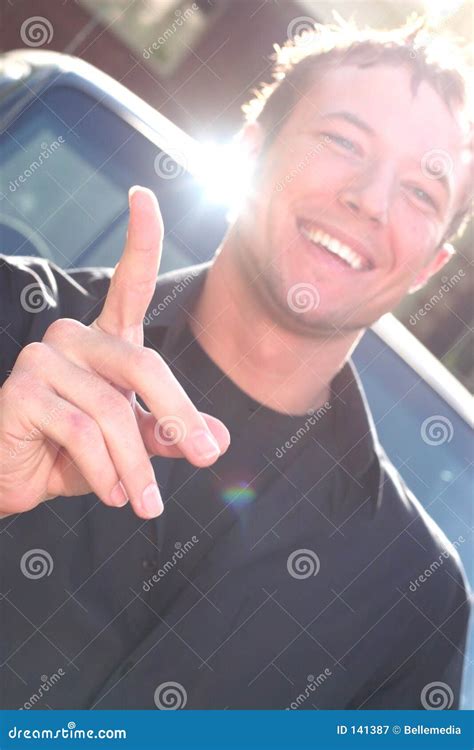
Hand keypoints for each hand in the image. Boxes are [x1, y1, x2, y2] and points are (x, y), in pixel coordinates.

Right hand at [0, 187, 228, 519]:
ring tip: (145, 502)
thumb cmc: (73, 456)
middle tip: (205, 458)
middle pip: (144, 365)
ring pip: (113, 409)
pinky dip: (104, 471)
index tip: (143, 194)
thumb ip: (169, 433)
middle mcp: (73, 338)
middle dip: (179, 417)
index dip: (140, 238)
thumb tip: (218, 440)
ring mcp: (44, 359)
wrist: (15, 481)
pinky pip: (82, 431)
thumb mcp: (132, 443)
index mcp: (104, 340)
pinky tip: (110, 493)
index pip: (128, 282)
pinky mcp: (23, 390)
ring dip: (137, 464)